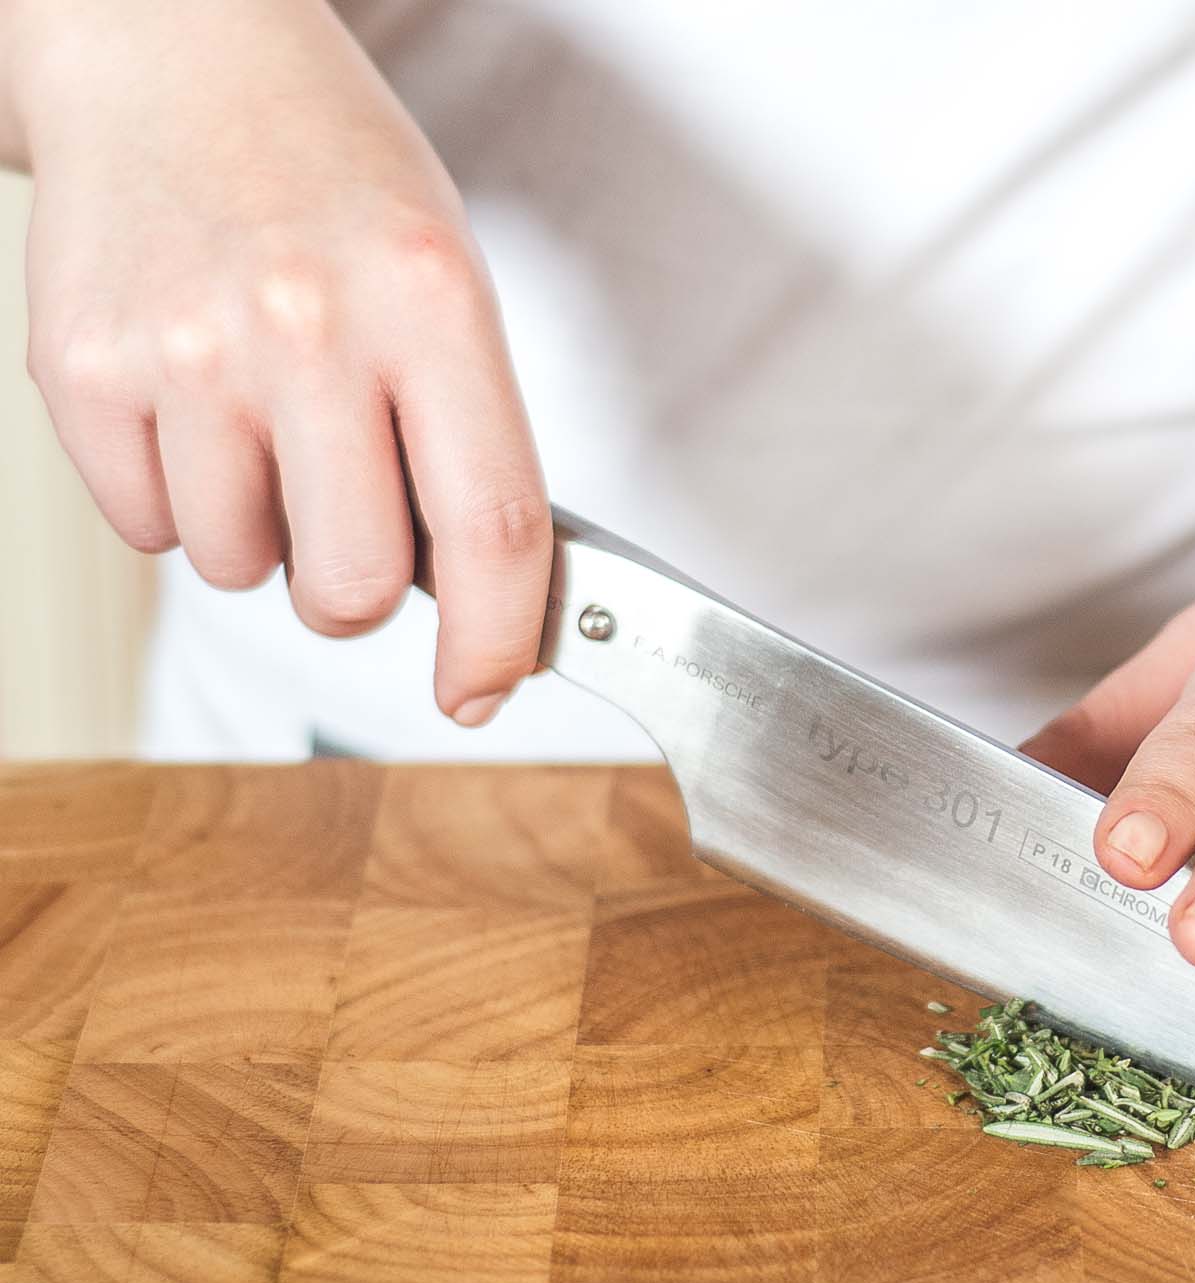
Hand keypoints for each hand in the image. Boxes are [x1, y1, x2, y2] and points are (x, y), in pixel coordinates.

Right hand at [14, 0, 548, 723]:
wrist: (177, 53)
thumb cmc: (333, 179)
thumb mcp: (447, 282)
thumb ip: (470, 440)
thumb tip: (479, 610)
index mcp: (430, 302)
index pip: (490, 528)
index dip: (497, 643)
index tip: (486, 691)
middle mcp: (307, 325)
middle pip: (351, 588)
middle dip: (359, 593)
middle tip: (353, 524)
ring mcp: (184, 349)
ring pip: (240, 570)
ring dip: (263, 534)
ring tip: (266, 419)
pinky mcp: (81, 367)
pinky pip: (148, 530)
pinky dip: (179, 497)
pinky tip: (196, 402)